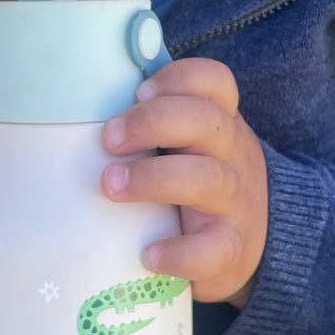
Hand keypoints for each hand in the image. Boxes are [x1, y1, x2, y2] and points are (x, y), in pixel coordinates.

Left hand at [101, 58, 267, 307]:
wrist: (252, 243)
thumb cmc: (200, 183)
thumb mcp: (191, 145)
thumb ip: (156, 125)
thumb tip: (81, 112)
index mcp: (219, 123)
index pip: (214, 81)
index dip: (177, 79)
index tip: (138, 92)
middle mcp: (232, 155)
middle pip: (205, 121)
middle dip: (151, 122)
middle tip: (109, 140)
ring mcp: (235, 202)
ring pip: (206, 179)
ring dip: (152, 179)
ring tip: (111, 185)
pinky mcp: (231, 248)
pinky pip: (212, 250)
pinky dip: (178, 252)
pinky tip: (148, 255)